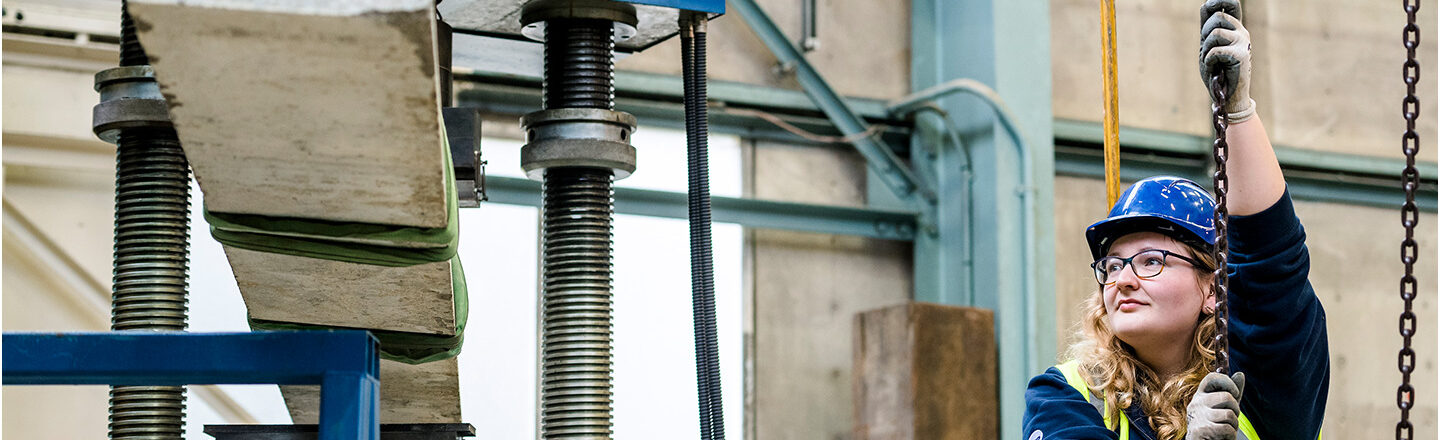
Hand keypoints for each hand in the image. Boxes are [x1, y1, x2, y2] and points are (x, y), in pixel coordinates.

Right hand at [1185, 372, 1245, 439]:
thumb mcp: (1224, 407)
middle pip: (1226, 397)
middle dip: (1235, 410)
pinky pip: (1226, 428)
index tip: (1235, 393)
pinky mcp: (1200, 429)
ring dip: (1234, 425)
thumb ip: (1232, 392)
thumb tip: (1240, 374)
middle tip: (1231, 418)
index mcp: (1201, 395)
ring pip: (1228, 414)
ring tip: (1226, 429)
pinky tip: (1223, 437)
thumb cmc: (1215, 425)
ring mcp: (1197, 416)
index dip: (1227, 382)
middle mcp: (1196, 403)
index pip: (1212, 378)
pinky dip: (1230, 435)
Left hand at [1199, 0, 1253, 121]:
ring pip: (1215, 33)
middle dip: (1205, 33)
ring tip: (1212, 61)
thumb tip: (1206, 4)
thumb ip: (1207, 28)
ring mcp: (1244, 42)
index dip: (1219, 0)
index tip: (1211, 3)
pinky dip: (1208, 61)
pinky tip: (1215, 68)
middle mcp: (1242, 31)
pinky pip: (1215, 51)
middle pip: (1218, 16)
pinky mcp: (1242, 54)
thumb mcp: (1208, 46)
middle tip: (1208, 51)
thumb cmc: (1217, 71)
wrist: (1227, 95)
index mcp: (1235, 28)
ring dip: (1206, 49)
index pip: (1232, 4)